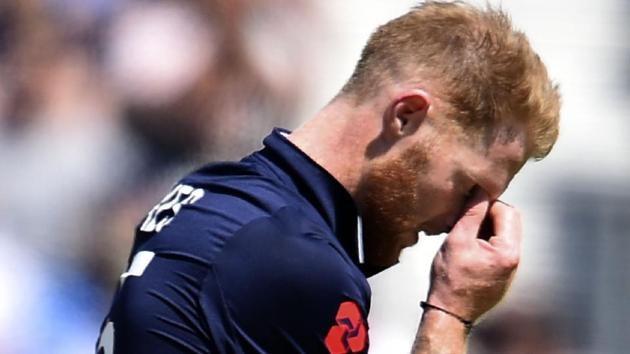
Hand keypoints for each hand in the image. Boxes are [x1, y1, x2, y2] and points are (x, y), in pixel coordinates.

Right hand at [426, 188, 521, 321]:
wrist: (450, 313)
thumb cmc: (450, 279)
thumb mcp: (457, 239)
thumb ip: (471, 213)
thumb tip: (480, 189)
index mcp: (508, 251)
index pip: (506, 211)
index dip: (486, 204)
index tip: (466, 208)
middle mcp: (515, 260)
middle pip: (508, 221)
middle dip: (486, 214)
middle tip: (464, 219)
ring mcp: (510, 268)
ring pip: (502, 234)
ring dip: (484, 228)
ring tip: (462, 234)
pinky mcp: (502, 274)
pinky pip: (498, 248)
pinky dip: (483, 241)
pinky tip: (466, 248)